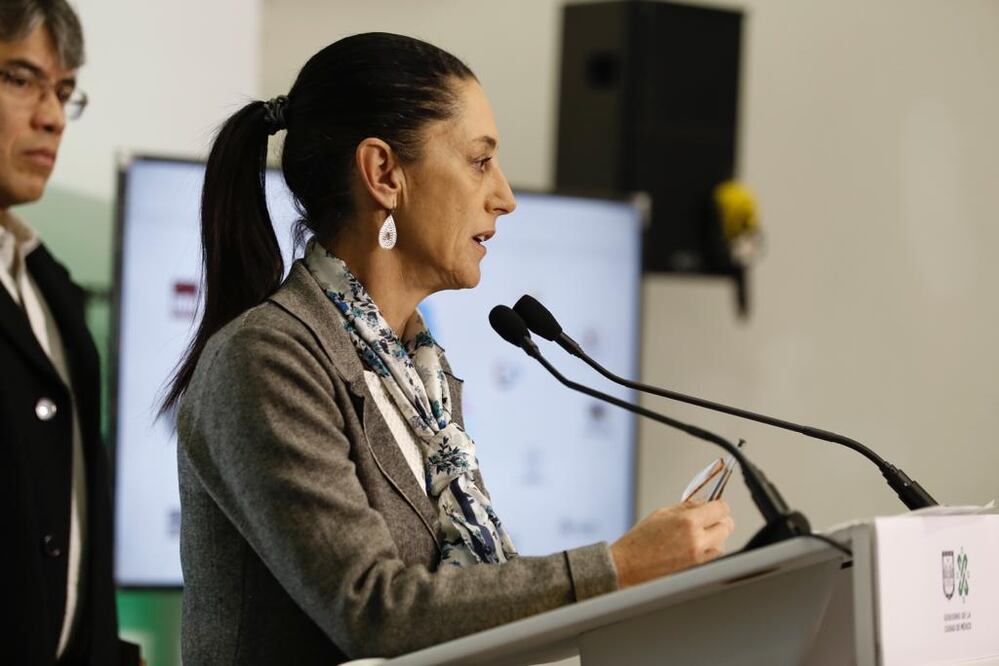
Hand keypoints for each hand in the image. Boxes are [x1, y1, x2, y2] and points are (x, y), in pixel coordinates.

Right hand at [610, 499, 734, 587]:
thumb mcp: (662, 513)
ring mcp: (699, 558)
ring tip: (697, 535)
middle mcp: (697, 540)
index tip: (716, 505)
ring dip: (715, 536)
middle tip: (709, 519)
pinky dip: (709, 550)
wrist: (628, 565)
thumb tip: (703, 503)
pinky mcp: (697, 569)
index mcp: (688, 522)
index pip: (721, 509)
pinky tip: (694, 547)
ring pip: (722, 542)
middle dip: (719, 520)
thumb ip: (686, 507)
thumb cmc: (640, 541)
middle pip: (727, 526)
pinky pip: (713, 556)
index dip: (720, 505)